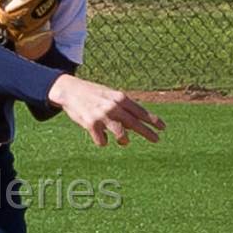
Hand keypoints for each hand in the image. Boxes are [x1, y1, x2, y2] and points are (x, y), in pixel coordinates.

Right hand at [47, 74, 165, 146]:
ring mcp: (102, 116)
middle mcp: (113, 107)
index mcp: (120, 98)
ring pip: (121, 135)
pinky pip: (102, 141)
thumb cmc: (92, 93)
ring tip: (123, 141)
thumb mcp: (110, 95)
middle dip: (147, 133)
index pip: (140, 111)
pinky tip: (101, 139)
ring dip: (123, 140)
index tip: (163, 128)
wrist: (69, 91)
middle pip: (135, 123)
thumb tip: (135, 123)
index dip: (153, 120)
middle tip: (157, 140)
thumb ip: (123, 107)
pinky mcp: (91, 124)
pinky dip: (103, 142)